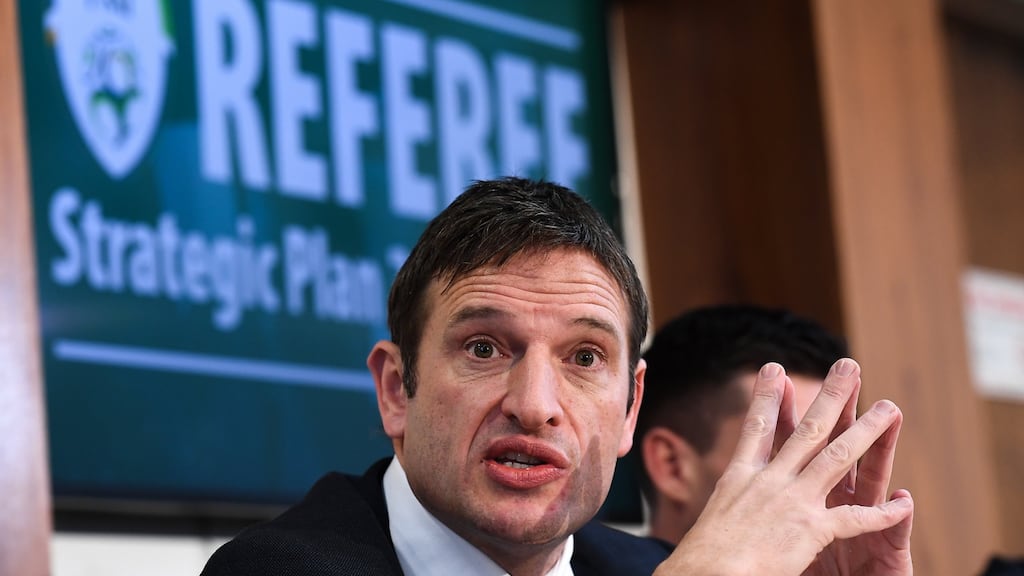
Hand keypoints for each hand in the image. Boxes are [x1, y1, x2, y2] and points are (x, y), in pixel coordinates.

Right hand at [654, 358, 913, 575]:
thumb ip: (732, 505)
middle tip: (848, 366)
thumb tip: (730, 505)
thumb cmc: (700, 561)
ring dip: (866, 432)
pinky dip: (880, 514)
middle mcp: (767, 482)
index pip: (757, 428)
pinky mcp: (810, 530)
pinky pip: (853, 518)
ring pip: (836, 458)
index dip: (767, 397)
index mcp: (740, 479)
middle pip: (806, 430)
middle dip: (831, 396)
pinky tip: (902, 503)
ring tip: (888, 408)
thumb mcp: (712, 519)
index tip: (773, 368)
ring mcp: (791, 502)